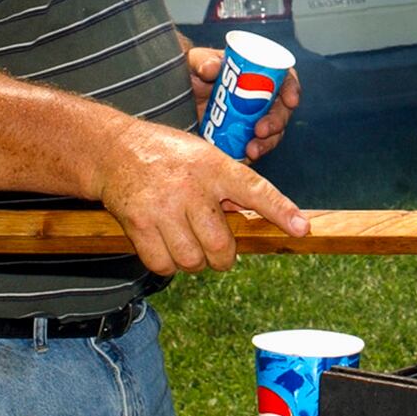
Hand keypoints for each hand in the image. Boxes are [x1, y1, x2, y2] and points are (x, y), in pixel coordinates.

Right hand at [94, 119, 309, 275]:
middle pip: (221, 246)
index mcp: (214, 167)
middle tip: (218, 248)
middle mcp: (191, 188)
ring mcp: (163, 208)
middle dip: (224, 256)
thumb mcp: (204, 157)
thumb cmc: (169, 155)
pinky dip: (169, 265)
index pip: (256, 189)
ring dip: (196, 262)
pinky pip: (164, 266)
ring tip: (189, 243)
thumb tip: (248, 219)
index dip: (281, 210)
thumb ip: (228, 186)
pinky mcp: (138, 225)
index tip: (301, 228)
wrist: (115, 149)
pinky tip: (167, 246)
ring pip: (193, 261)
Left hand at [188, 48, 299, 161]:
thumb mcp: (196, 62)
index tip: (290, 101)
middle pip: (281, 111)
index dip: (292, 89)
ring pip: (273, 133)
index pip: (285, 79)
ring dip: (267, 143)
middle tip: (261, 130)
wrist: (177, 97)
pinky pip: (256, 148)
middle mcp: (262, 98)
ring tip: (252, 150)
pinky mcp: (243, 138)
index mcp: (260, 74)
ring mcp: (253, 119)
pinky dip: (253, 154)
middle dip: (277, 122)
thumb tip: (211, 69)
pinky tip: (244, 159)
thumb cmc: (192, 72)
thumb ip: (202, 61)